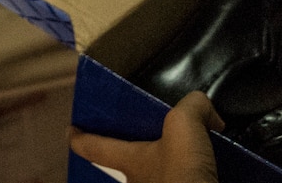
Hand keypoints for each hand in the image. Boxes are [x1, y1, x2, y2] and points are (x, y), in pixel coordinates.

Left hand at [70, 92, 221, 182]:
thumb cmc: (182, 175)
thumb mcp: (183, 126)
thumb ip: (192, 106)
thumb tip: (206, 111)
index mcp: (130, 161)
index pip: (94, 147)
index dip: (79, 138)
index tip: (71, 130)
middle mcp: (139, 182)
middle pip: (127, 163)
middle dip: (135, 149)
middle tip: (150, 132)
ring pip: (156, 175)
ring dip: (168, 165)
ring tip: (189, 150)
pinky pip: (182, 182)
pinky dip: (191, 176)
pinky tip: (209, 168)